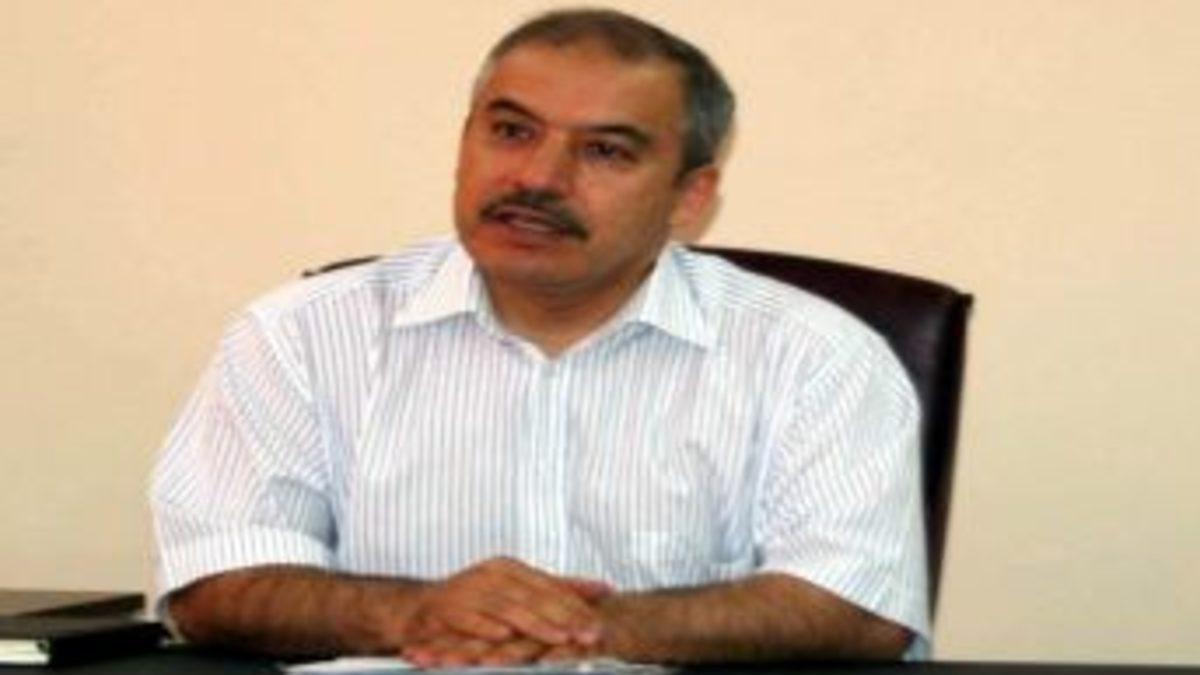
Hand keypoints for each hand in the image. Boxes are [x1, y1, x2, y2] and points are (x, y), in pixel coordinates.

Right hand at [401, 557, 610, 665]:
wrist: (417, 609)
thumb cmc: (472, 602)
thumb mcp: (516, 591)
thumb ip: (557, 589)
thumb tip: (603, 588)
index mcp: (510, 570)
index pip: (551, 587)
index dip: (577, 606)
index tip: (601, 623)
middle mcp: (491, 575)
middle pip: (534, 597)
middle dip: (564, 618)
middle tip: (588, 634)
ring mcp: (468, 590)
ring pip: (507, 608)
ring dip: (534, 624)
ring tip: (559, 637)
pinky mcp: (445, 608)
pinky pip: (469, 618)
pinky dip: (487, 627)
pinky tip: (505, 636)